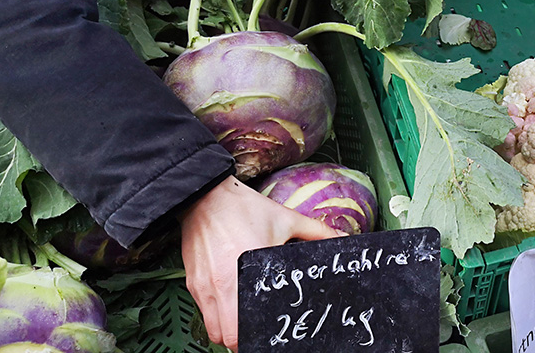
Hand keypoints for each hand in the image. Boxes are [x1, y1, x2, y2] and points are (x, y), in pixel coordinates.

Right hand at [179, 175, 344, 350]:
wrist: (205, 195)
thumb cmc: (242, 208)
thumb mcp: (286, 219)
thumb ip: (317, 232)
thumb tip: (342, 239)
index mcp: (243, 274)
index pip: (241, 327)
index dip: (255, 336)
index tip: (267, 333)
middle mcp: (220, 285)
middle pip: (224, 336)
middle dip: (242, 340)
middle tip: (258, 330)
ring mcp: (202, 285)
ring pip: (211, 328)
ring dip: (227, 330)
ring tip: (244, 321)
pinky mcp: (193, 281)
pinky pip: (203, 311)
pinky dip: (216, 315)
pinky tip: (230, 303)